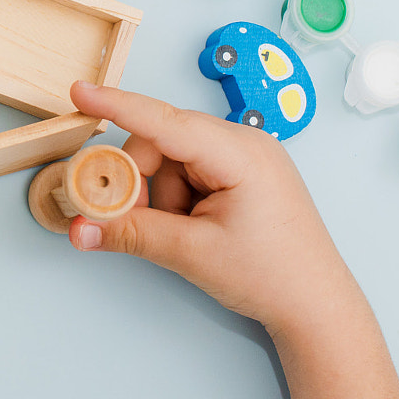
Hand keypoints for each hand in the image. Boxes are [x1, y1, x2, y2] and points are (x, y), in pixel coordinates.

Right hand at [65, 82, 360, 336]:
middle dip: (139, 181)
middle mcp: (244, 144)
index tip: (81, 92)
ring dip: (160, 196)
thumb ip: (131, 234)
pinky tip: (194, 227)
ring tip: (184, 234)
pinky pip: (188, 171)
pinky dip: (176, 198)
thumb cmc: (274, 276)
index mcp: (240, 154)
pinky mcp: (241, 174)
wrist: (316, 306)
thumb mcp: (192, 254)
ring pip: (170, 159)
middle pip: (161, 141)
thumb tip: (82, 228)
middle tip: (132, 219)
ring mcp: (244, 157)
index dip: (118, 106)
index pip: (165, 121)